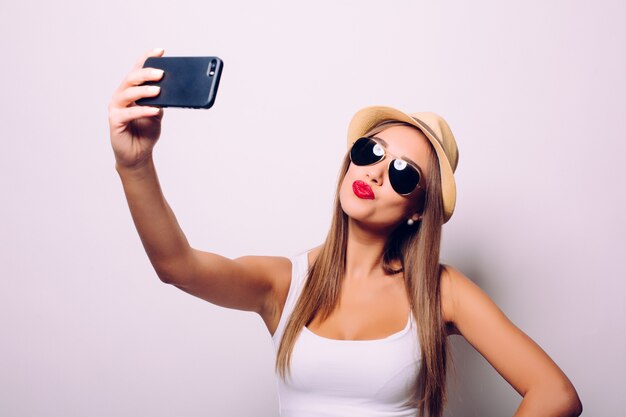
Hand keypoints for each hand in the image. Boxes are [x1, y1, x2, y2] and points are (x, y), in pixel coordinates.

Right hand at [108, 48, 165, 169]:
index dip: (147, 58)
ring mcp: (116, 107)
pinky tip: (155, 110)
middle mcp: (122, 95)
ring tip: (158, 90)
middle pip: (132, 78)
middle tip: (161, 73)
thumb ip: (161, 101)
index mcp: (132, 90)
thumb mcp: (157, 113)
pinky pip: (129, 112)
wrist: (138, 154)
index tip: (161, 51)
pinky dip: (143, 110)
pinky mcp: (115, 120)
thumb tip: (171, 89)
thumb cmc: (146, 132)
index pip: (138, 70)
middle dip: (146, 73)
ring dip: (144, 90)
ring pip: (128, 93)